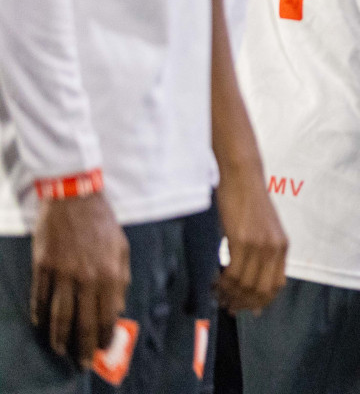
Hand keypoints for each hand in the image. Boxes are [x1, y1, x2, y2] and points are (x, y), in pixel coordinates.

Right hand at [31, 192, 129, 367]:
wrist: (75, 198)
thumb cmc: (102, 222)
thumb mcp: (121, 247)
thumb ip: (121, 278)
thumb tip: (117, 305)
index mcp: (110, 272)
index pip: (108, 313)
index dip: (105, 334)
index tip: (104, 348)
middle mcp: (86, 277)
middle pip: (83, 320)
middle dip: (84, 345)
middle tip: (83, 361)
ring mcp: (62, 273)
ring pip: (59, 315)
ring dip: (59, 337)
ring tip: (61, 350)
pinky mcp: (42, 267)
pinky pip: (39, 297)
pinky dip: (40, 315)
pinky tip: (41, 326)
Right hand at [214, 167, 288, 311]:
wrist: (243, 177)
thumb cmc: (249, 203)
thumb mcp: (265, 230)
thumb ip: (263, 254)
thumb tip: (252, 280)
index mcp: (282, 246)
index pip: (276, 286)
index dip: (260, 302)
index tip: (247, 310)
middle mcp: (274, 248)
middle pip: (260, 290)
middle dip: (243, 303)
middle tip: (228, 307)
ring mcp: (259, 244)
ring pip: (244, 284)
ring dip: (229, 295)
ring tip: (218, 295)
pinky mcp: (242, 240)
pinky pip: (232, 272)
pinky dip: (223, 283)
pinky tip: (215, 282)